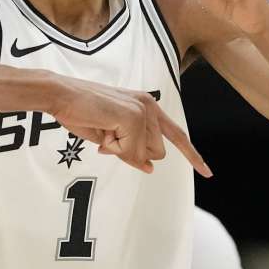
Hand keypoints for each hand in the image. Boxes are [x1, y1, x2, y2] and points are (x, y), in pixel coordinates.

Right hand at [49, 76, 210, 176]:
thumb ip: (132, 149)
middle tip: (106, 137)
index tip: (207, 173)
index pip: (176, 135)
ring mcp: (143, 111)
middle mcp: (150, 106)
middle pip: (156, 153)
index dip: (192, 155)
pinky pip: (129, 153)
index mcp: (147, 106)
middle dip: (130, 153)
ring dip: (119, 151)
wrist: (61, 95)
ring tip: (102, 130)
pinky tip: (101, 130)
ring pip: (143, 155)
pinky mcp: (133, 117)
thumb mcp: (110, 135)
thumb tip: (150, 168)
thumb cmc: (81, 112)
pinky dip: (113, 149)